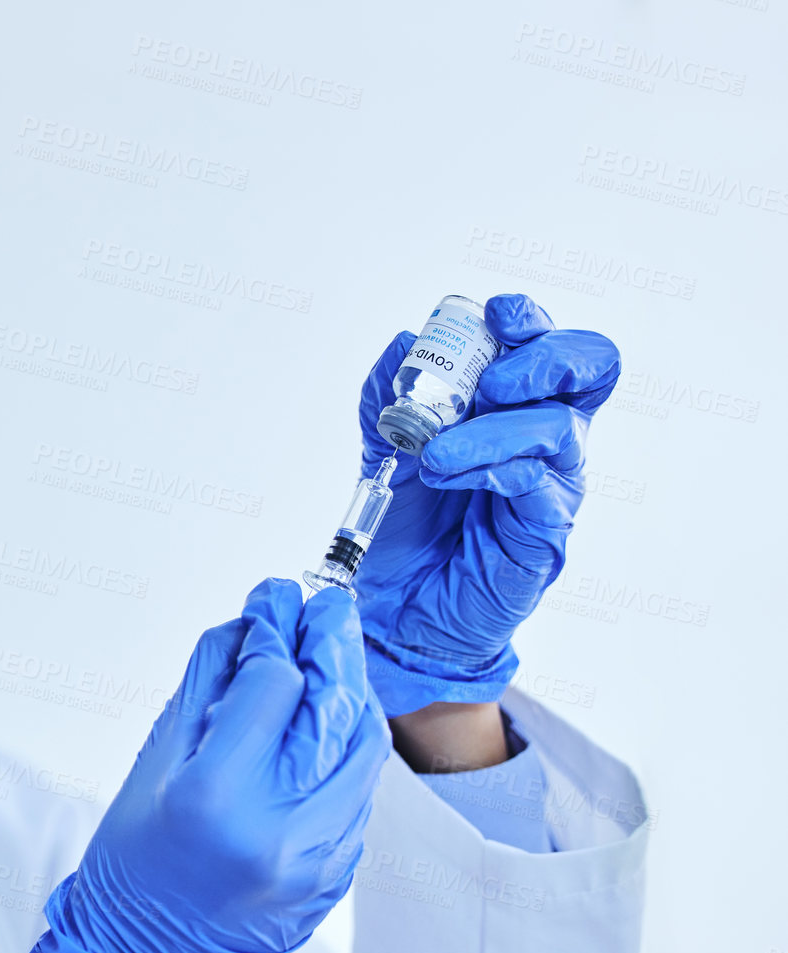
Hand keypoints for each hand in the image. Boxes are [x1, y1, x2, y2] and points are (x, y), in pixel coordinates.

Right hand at [26, 579, 389, 952]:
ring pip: (363, 745)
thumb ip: (205, 689)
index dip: (276, 630)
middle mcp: (279, 828)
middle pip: (332, 705)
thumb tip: (247, 627)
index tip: (273, 600)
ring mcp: (318, 857)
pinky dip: (349, 745)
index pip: (274, 683)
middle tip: (326, 606)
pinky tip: (329, 722)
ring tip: (334, 654)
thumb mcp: (152, 766)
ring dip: (352, 689)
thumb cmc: (132, 868)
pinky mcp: (338, 874)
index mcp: (218, 797)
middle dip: (331, 643)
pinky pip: (360, 790)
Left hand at [354, 293, 620, 716]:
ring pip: (558, 428)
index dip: (531, 320)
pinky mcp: (543, 536)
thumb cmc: (408, 530)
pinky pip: (534, 485)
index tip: (489, 316)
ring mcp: (554, 489)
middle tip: (486, 381)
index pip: (555, 346)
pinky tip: (444, 473)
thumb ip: (390, 398)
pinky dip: (487, 467)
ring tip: (432, 449)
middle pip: (592, 369)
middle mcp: (551, 442)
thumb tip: (401, 343)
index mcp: (521, 410)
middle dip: (541, 355)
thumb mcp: (387, 450)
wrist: (396, 609)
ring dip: (490, 427)